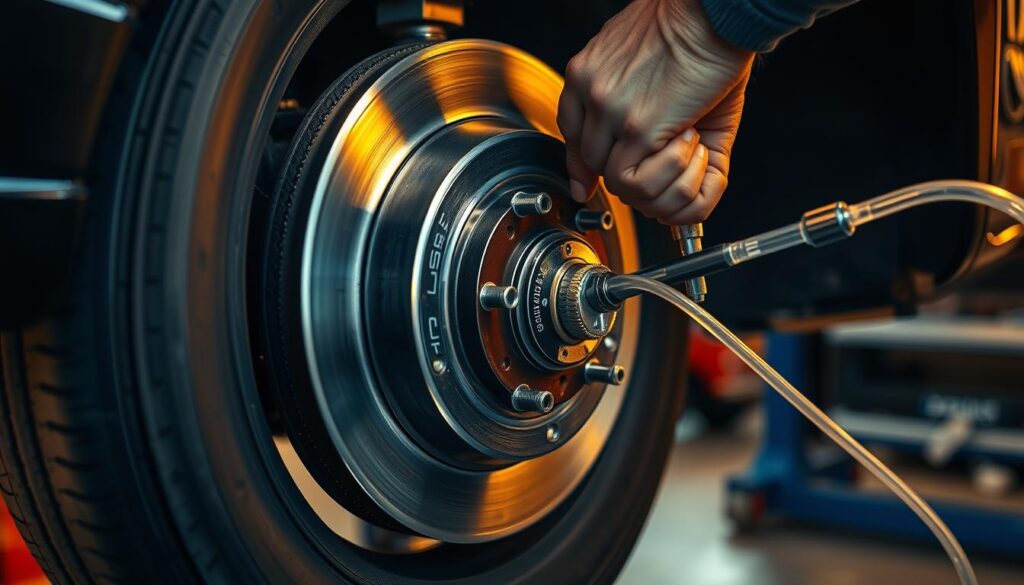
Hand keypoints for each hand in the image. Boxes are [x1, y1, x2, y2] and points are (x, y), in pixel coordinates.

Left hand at [558, 0, 753, 223]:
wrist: (715, 12)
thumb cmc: (688, 24)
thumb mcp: (635, 52)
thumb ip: (614, 86)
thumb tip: (615, 124)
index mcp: (586, 72)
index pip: (570, 132)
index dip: (581, 165)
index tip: (586, 184)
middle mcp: (591, 91)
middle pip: (592, 161)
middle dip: (627, 170)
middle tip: (665, 156)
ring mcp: (611, 112)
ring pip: (613, 179)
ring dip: (654, 174)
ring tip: (687, 144)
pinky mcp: (639, 129)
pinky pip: (638, 182)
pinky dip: (670, 173)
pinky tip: (692, 142)